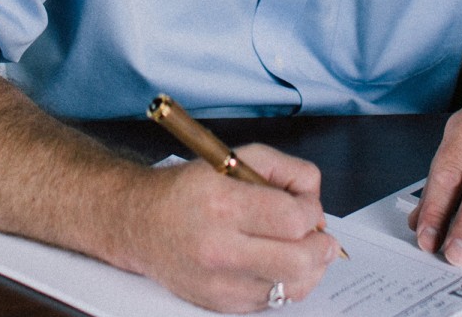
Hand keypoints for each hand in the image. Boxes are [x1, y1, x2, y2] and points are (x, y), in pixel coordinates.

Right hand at [126, 144, 341, 312]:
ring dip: (308, 267)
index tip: (307, 206)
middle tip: (317, 234)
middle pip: (298, 260)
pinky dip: (283, 283)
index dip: (311, 212)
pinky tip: (274, 263)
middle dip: (320, 245)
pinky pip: (273, 301)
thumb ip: (282, 168)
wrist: (142, 223)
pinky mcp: (221, 304)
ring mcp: (220, 283)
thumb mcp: (233, 158)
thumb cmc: (187, 191)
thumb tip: (312, 194)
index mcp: (222, 205)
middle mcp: (219, 248)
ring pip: (292, 287)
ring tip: (299, 248)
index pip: (292, 219)